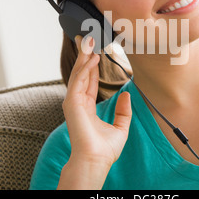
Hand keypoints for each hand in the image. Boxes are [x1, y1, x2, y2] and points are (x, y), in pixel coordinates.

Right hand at [62, 35, 131, 168]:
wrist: (97, 159)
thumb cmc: (105, 148)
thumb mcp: (120, 126)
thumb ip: (123, 111)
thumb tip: (126, 95)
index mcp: (87, 106)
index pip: (89, 81)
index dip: (93, 66)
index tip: (97, 51)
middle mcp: (78, 102)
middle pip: (81, 73)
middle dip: (85, 55)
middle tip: (88, 38)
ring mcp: (73, 102)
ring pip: (78, 74)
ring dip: (83, 57)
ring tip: (89, 40)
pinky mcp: (72, 103)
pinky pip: (78, 81)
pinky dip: (85, 68)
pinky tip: (92, 57)